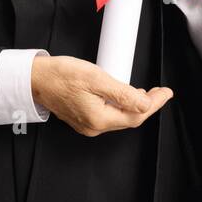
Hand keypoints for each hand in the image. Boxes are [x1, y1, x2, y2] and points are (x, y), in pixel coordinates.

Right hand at [31, 54, 172, 137]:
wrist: (35, 78)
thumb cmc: (60, 75)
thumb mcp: (96, 78)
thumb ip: (122, 93)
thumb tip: (145, 104)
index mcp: (98, 118)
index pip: (136, 116)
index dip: (154, 104)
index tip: (166, 93)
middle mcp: (93, 126)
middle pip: (129, 119)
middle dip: (147, 105)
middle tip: (159, 91)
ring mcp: (87, 124)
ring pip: (119, 118)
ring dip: (134, 106)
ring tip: (145, 92)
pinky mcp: (82, 119)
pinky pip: (108, 115)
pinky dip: (120, 106)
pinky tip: (123, 95)